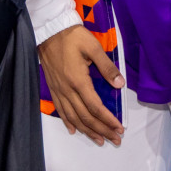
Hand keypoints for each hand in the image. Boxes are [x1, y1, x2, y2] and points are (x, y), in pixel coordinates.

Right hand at [37, 25, 124, 146]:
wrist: (49, 30)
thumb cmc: (72, 37)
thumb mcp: (93, 47)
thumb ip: (107, 67)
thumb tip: (120, 84)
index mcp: (78, 81)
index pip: (95, 107)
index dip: (108, 120)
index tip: (119, 128)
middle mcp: (67, 90)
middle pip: (85, 117)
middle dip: (102, 130)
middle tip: (115, 139)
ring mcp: (58, 91)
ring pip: (73, 117)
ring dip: (87, 131)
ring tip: (100, 140)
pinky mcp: (53, 88)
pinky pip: (60, 110)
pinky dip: (68, 122)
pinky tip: (74, 130)